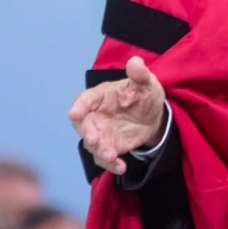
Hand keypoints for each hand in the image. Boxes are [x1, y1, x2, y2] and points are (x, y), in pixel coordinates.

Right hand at [68, 56, 165, 175]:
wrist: (154, 116)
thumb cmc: (144, 94)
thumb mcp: (147, 83)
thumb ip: (140, 74)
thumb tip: (135, 61)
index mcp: (101, 95)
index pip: (85, 99)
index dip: (79, 106)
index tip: (73, 113)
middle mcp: (96, 115)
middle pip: (83, 125)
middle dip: (87, 133)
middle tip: (95, 140)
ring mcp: (101, 133)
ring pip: (93, 145)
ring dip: (100, 151)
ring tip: (112, 156)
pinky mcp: (110, 147)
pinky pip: (105, 159)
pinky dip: (112, 164)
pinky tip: (122, 166)